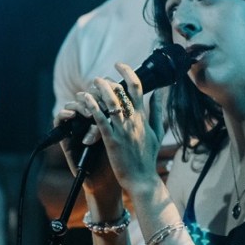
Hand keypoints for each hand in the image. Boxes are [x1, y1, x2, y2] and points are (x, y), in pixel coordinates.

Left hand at [77, 64, 162, 193]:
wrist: (142, 180)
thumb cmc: (148, 157)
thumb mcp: (157, 132)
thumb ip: (157, 110)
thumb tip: (159, 92)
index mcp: (144, 117)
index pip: (138, 87)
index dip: (128, 72)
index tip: (120, 65)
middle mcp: (134, 120)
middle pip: (122, 92)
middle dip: (110, 80)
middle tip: (100, 78)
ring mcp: (123, 130)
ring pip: (111, 102)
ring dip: (100, 89)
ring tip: (92, 83)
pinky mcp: (112, 141)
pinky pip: (101, 120)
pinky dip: (93, 107)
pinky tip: (85, 99)